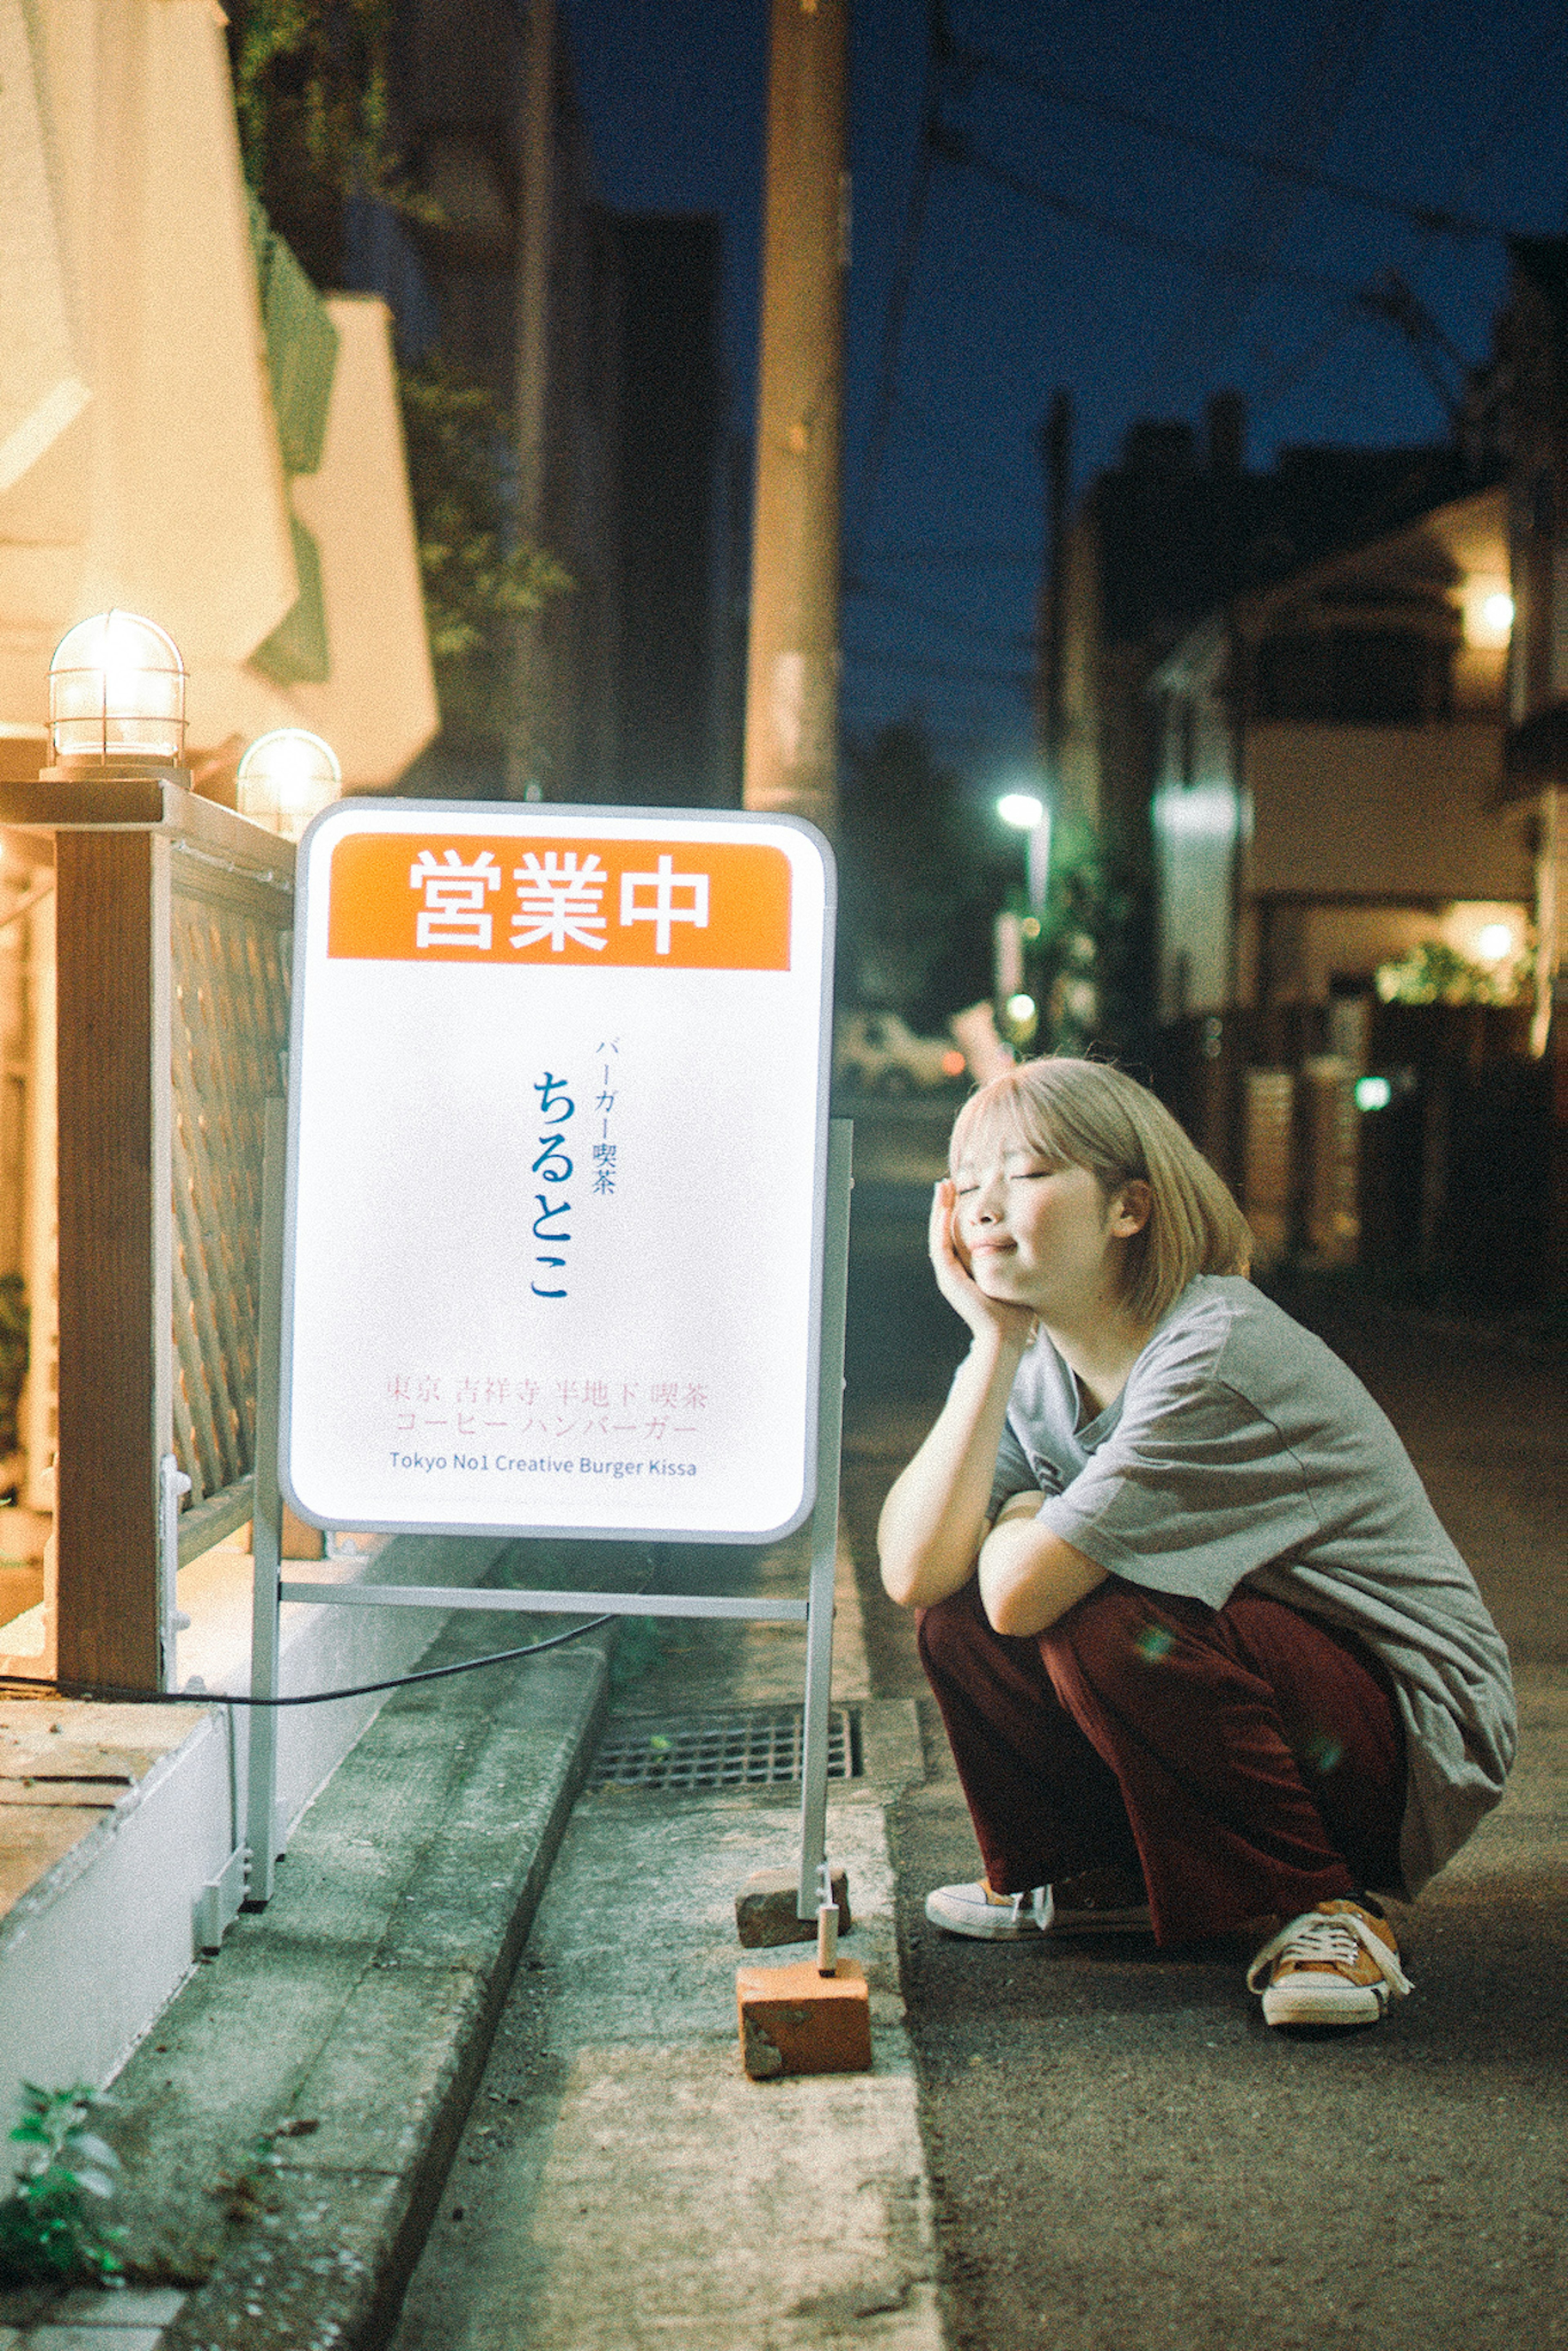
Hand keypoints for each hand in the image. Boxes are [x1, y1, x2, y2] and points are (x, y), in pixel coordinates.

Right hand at [928, 1180, 1036, 1349]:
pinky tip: (944, 1205)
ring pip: (938, 1234)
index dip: (959, 1213)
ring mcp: (948, 1275)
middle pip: (945, 1230)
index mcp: (968, 1270)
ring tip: (943, 1186)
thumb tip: (1035, 1239)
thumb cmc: (1017, 1311)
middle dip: (946, 1205)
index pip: (959, 1235)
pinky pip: (940, 1244)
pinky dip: (940, 1224)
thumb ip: (1015, 1260)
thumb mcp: (1016, 1276)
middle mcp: (955, 1271)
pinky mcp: (948, 1278)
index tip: (964, 1192)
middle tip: (949, 1181)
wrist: (1005, 1337)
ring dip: (940, 1209)